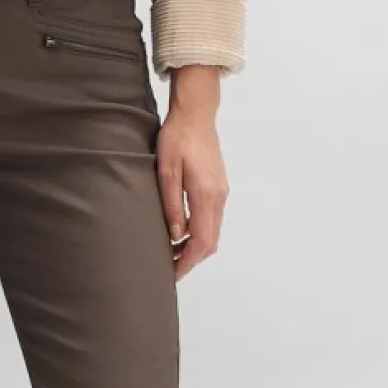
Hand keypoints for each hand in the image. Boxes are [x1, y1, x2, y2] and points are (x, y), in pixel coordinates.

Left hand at [155, 70, 227, 279]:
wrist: (196, 113)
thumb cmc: (177, 137)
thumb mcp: (166, 170)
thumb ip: (171, 204)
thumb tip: (175, 235)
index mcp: (206, 195)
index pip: (201, 241)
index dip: (187, 262)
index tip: (172, 274)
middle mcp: (219, 197)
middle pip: (210, 241)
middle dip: (191, 259)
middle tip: (169, 269)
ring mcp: (221, 192)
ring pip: (213, 231)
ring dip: (195, 247)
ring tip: (171, 253)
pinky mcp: (219, 186)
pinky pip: (212, 219)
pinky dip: (199, 233)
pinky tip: (181, 232)